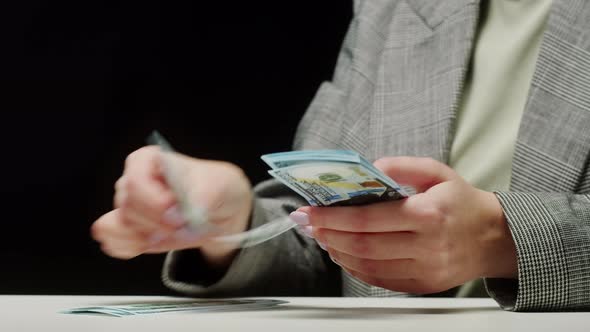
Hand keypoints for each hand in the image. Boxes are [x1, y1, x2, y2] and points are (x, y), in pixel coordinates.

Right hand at [91, 146, 252, 265]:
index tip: (178, 214)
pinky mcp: (128, 229)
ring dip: (148, 237)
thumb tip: (183, 215)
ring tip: (174, 232)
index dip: (155, 203)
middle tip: (183, 225)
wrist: (221, 211)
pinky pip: (114, 242)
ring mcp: (127, 206)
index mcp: (148, 161)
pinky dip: (134, 248)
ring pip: (120, 226)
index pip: (135, 182)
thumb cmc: (216, 188)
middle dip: (157, 224)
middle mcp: (132, 182)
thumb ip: (202, 197)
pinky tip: (155, 243)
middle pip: (127, 208)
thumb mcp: (220, 184)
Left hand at [291, 157, 516, 293]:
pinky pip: (379, 280)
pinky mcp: (422, 286)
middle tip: (310, 224)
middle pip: (362, 245)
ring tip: (323, 236)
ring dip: (338, 251)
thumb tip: (367, 169)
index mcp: (428, 214)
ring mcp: (424, 271)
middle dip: (329, 234)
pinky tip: (344, 253)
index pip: (368, 219)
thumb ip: (401, 166)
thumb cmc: (462, 202)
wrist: (494, 238)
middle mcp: (426, 246)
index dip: (333, 217)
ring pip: (367, 266)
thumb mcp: (437, 172)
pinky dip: (355, 267)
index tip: (311, 211)